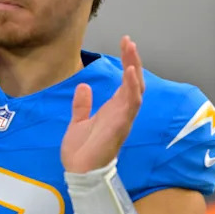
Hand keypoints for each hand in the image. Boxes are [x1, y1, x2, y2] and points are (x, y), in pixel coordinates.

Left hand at [61, 36, 144, 173]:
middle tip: (129, 41)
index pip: (125, 83)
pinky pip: (131, 104)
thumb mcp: (78, 123)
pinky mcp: (121, 125)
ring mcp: (123, 118)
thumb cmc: (81, 152)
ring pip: (136, 89)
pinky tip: (129, 71)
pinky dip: (131, 87)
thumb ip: (82, 105)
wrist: (78, 172)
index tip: (125, 44)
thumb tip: (84, 86)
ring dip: (134, 68)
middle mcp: (122, 112)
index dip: (127, 63)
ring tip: (131, 49)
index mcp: (113, 110)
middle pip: (134, 82)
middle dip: (133, 61)